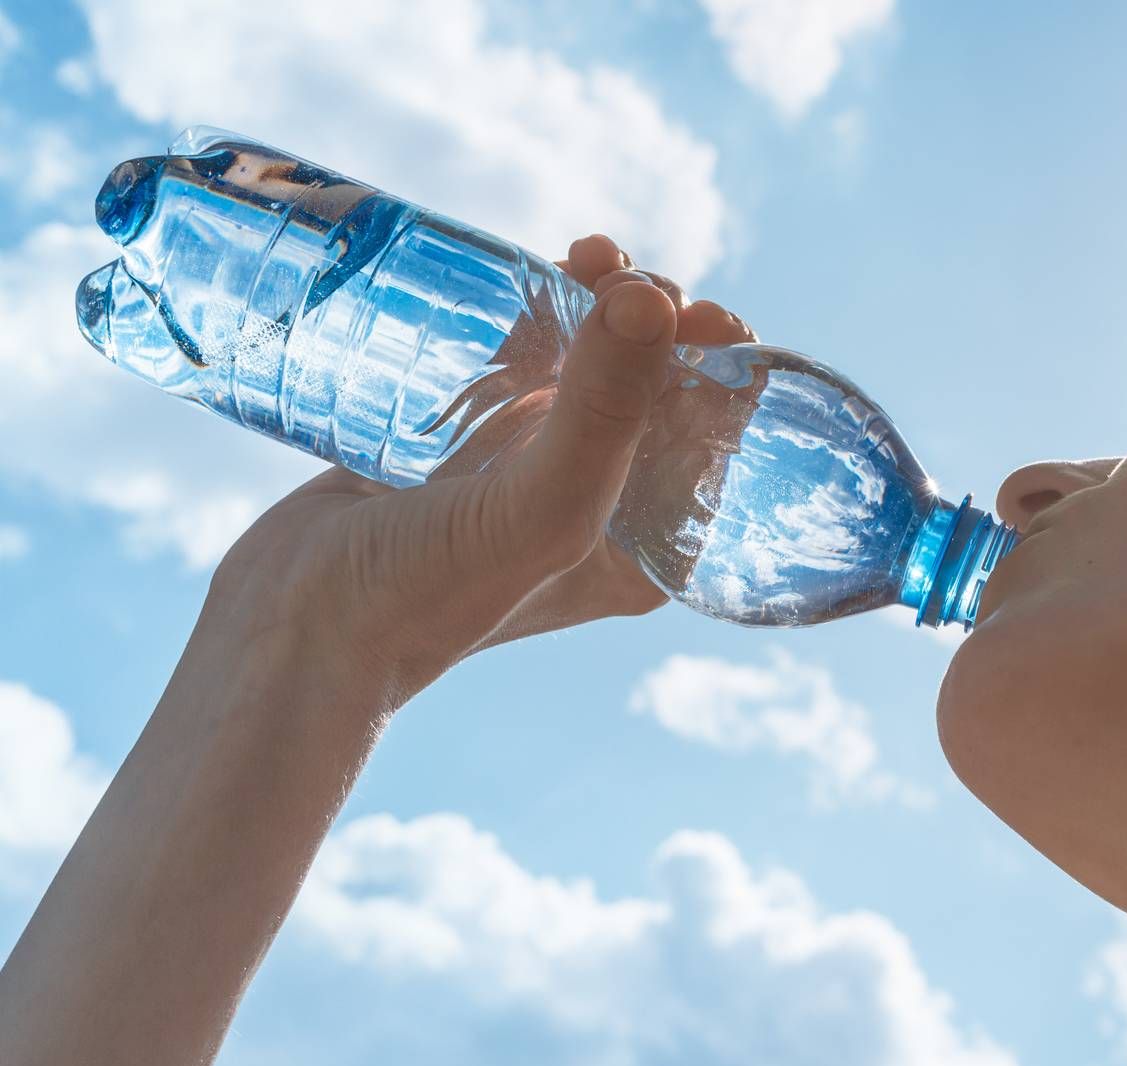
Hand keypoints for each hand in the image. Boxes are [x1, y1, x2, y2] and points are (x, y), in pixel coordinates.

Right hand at [201, 234, 755, 710]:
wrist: (291, 632)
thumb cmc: (427, 596)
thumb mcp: (542, 508)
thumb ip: (605, 411)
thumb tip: (657, 296)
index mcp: (643, 545)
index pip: (713, 440)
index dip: (719, 366)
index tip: (698, 311)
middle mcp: (594, 507)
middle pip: (652, 391)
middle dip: (653, 319)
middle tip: (619, 272)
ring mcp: (523, 471)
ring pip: (582, 365)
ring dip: (595, 302)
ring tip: (584, 254)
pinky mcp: (457, 441)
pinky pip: (512, 362)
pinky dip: (527, 313)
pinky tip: (527, 271)